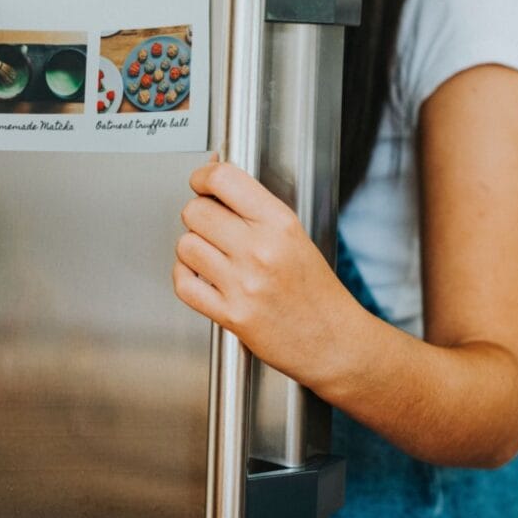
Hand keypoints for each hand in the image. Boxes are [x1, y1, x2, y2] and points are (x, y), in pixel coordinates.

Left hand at [174, 158, 358, 387]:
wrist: (333, 341)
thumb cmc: (317, 291)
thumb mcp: (296, 235)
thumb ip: (256, 210)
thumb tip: (215, 181)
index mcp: (280, 224)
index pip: (224, 180)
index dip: (203, 176)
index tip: (201, 181)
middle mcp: (261, 250)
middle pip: (196, 211)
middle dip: (198, 215)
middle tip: (210, 224)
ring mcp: (244, 283)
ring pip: (186, 245)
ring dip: (192, 248)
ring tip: (211, 254)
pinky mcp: (231, 315)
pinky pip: (184, 283)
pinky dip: (185, 276)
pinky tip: (201, 276)